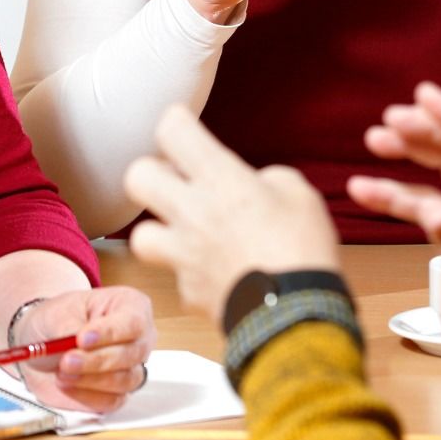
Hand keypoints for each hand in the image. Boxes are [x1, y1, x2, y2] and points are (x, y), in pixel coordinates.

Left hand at [8, 286, 156, 413]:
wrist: (43, 343)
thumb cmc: (58, 319)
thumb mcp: (58, 312)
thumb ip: (68, 328)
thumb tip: (74, 345)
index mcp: (131, 306)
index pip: (132, 323)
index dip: (109, 333)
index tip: (82, 339)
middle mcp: (138, 338)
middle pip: (131, 354)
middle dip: (97, 360)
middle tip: (67, 360)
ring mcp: (131, 367)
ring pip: (125, 380)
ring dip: (91, 380)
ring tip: (62, 373)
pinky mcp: (118, 393)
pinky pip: (112, 401)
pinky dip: (87, 395)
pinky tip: (67, 385)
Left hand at [124, 105, 340, 321]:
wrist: (297, 315)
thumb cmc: (304, 249)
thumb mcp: (299, 194)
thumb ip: (266, 180)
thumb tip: (252, 186)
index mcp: (220, 179)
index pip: (171, 130)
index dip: (177, 124)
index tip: (186, 131)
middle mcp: (192, 212)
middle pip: (137, 176)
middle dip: (153, 174)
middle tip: (176, 182)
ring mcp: (184, 255)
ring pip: (139, 235)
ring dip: (158, 231)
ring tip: (182, 232)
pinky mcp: (187, 292)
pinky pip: (177, 277)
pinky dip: (193, 273)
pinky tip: (216, 273)